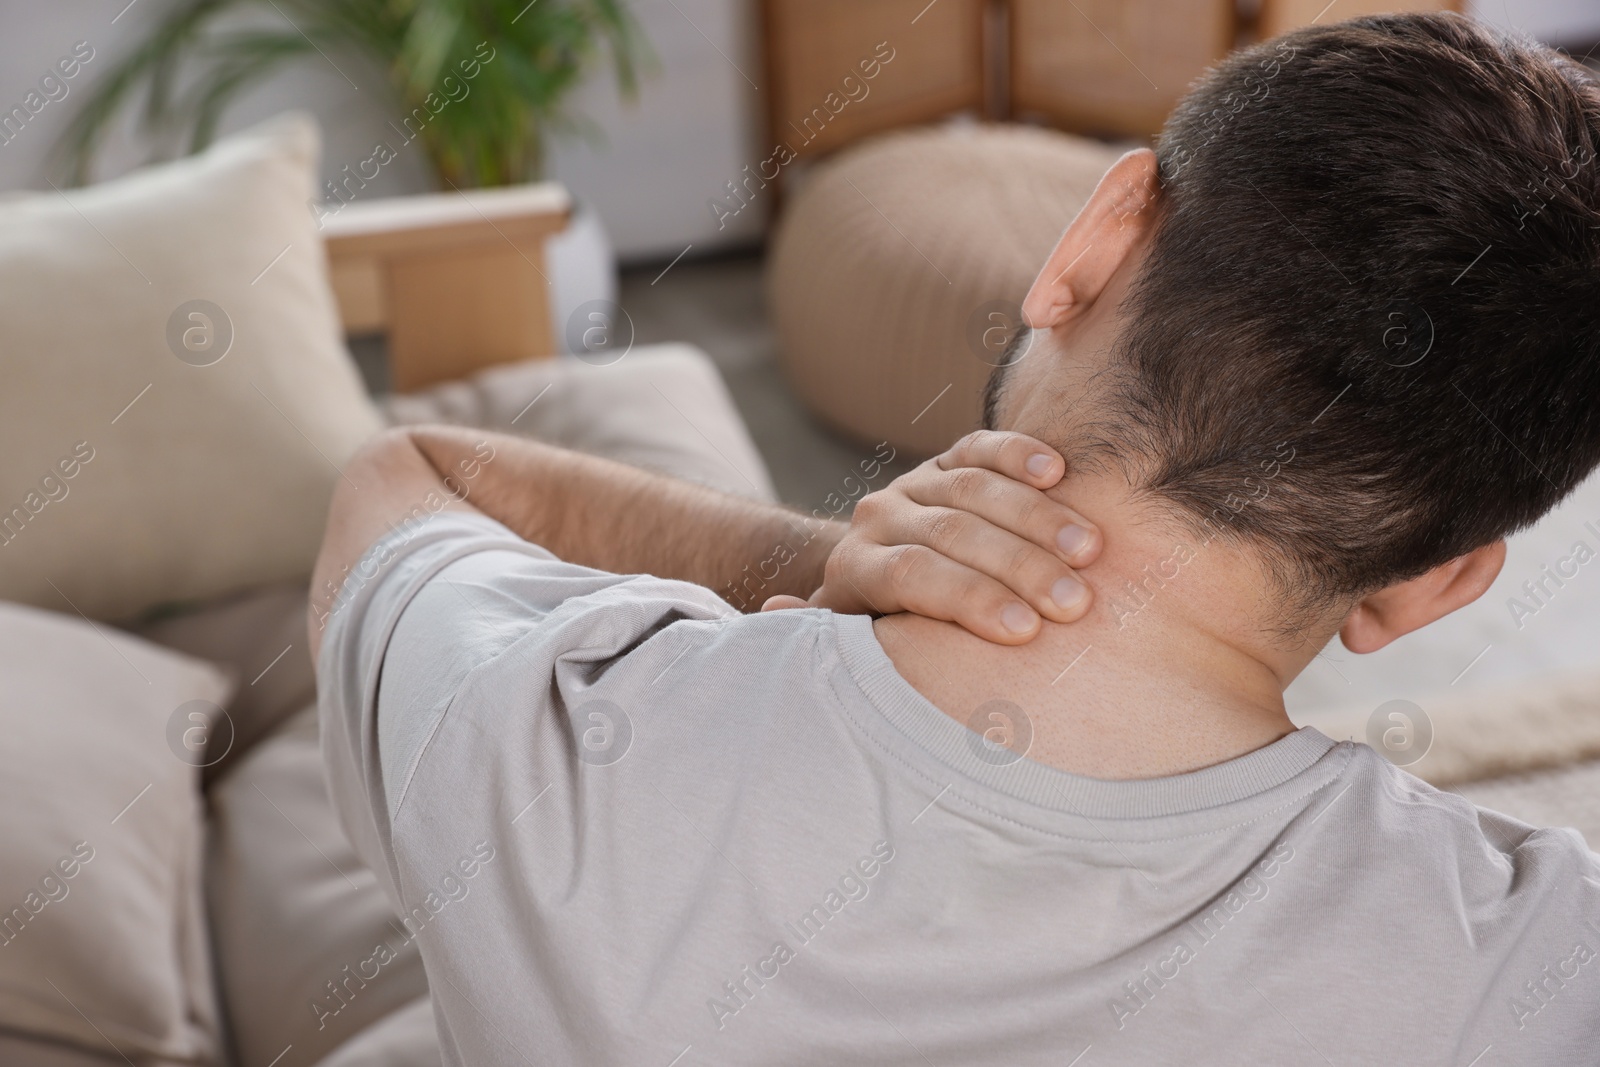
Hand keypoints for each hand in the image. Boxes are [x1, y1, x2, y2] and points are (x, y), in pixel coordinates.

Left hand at [761, 431, 1100, 643]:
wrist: (885, 568)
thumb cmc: (886, 633)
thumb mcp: (852, 642)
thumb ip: (820, 630)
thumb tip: (775, 606)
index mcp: (854, 568)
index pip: (913, 576)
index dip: (969, 600)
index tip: (1024, 632)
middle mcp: (880, 517)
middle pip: (952, 533)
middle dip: (1019, 567)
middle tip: (1075, 601)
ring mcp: (917, 483)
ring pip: (975, 489)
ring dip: (1038, 518)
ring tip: (1090, 552)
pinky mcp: (951, 459)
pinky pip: (985, 447)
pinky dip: (1021, 454)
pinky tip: (1060, 474)